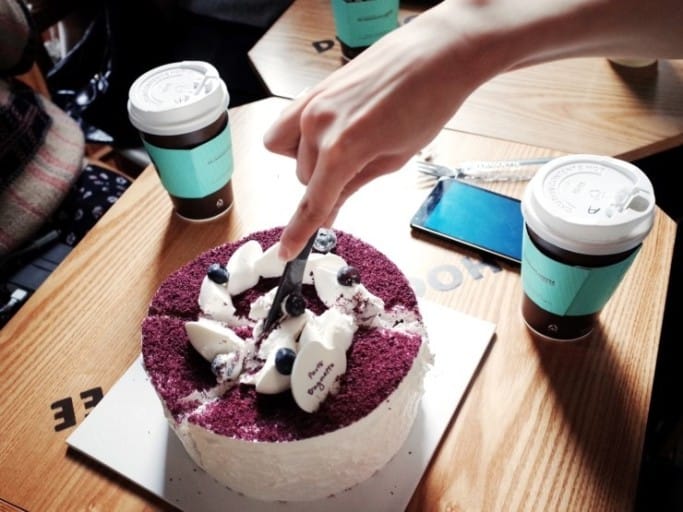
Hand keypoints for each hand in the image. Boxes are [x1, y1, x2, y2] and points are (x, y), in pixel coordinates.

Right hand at [263, 5, 482, 259]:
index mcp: (343, 149)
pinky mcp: (312, 90)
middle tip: (358, 170)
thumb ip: (353, 186)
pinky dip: (299, 139)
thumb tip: (329, 211)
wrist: (436, 54)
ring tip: (348, 146)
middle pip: (304, 179)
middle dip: (325, 185)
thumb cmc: (427, 103)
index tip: (286, 252)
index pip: (312, 202)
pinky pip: (286, 127)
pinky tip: (326, 133)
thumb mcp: (394, 158)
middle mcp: (318, 125)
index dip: (299, 233)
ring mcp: (311, 104)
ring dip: (312, 162)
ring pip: (293, 156)